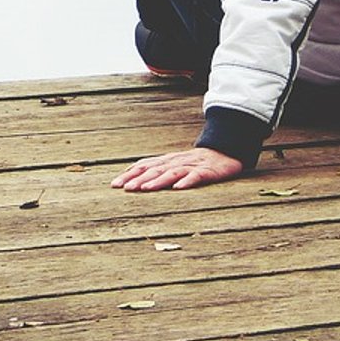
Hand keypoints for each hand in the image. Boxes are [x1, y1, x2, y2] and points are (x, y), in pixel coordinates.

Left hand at [111, 146, 244, 192]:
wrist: (225, 151)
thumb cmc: (195, 161)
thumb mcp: (173, 163)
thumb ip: (155, 168)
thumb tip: (130, 174)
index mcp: (167, 161)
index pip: (145, 166)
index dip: (130, 174)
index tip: (114, 185)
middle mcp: (176, 162)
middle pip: (156, 170)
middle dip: (140, 179)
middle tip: (126, 188)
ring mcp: (192, 166)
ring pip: (173, 172)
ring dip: (159, 181)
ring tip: (146, 189)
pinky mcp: (208, 171)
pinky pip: (197, 176)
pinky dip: (187, 181)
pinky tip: (179, 188)